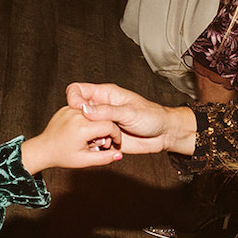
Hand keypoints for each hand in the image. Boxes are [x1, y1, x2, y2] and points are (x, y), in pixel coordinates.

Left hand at [20, 105, 122, 174]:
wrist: (42, 149)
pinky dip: (87, 121)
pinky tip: (81, 132)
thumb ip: (104, 158)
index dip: (115, 136)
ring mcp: (70, 110)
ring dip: (96, 126)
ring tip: (88, 138)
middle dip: (105, 132)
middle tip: (97, 144)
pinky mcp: (66, 108)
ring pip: (94, 114)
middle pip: (103, 119)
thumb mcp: (85, 161)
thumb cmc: (62, 156)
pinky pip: (84, 112)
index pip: (110, 126)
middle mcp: (77, 115)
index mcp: (83, 127)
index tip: (113, 144)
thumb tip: (119, 155)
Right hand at [66, 82, 196, 155]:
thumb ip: (106, 111)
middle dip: (80, 122)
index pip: (78, 90)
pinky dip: (96, 146)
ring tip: (103, 139)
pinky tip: (107, 146)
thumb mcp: (129, 112)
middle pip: (77, 112)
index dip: (73, 99)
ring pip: (84, 129)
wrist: (164, 134)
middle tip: (92, 129)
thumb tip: (84, 110)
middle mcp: (101, 108)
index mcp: (105, 94)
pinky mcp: (107, 137)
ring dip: (90, 136)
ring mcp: (103, 123)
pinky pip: (94, 142)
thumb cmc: (151, 116)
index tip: (77, 110)